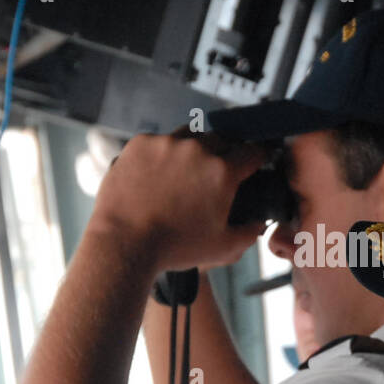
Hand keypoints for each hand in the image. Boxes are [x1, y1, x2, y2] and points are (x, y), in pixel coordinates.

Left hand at [90, 129, 266, 270]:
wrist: (125, 243)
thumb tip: (257, 222)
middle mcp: (196, 150)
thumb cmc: (173, 247)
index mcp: (222, 172)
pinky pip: (159, 140)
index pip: (252, 152)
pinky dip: (162, 153)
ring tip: (186, 171)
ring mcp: (166, 143)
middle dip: (225, 153)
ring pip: (190, 136)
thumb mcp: (224, 248)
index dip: (258, 156)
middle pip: (222, 139)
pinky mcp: (140, 144)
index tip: (256, 159)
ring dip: (194, 149)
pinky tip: (158, 174)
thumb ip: (249, 232)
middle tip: (216, 172)